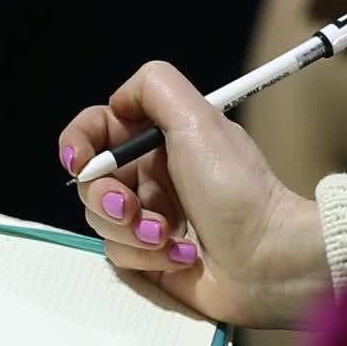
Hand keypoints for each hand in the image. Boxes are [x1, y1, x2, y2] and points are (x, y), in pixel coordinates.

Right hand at [59, 61, 328, 328]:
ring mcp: (147, 218)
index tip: (79, 162)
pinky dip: (148, 256)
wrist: (269, 258)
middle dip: (107, 197)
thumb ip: (153, 87)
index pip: (95, 130)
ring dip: (133, 230)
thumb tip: (116, 100)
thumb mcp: (198, 119)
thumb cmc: (237, 188)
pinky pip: (119, 253)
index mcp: (158, 139)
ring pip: (100, 221)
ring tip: (170, 235)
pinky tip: (183, 256)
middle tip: (133, 209)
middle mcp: (149, 175)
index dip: (77, 143)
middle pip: (90, 181)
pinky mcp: (148, 257)